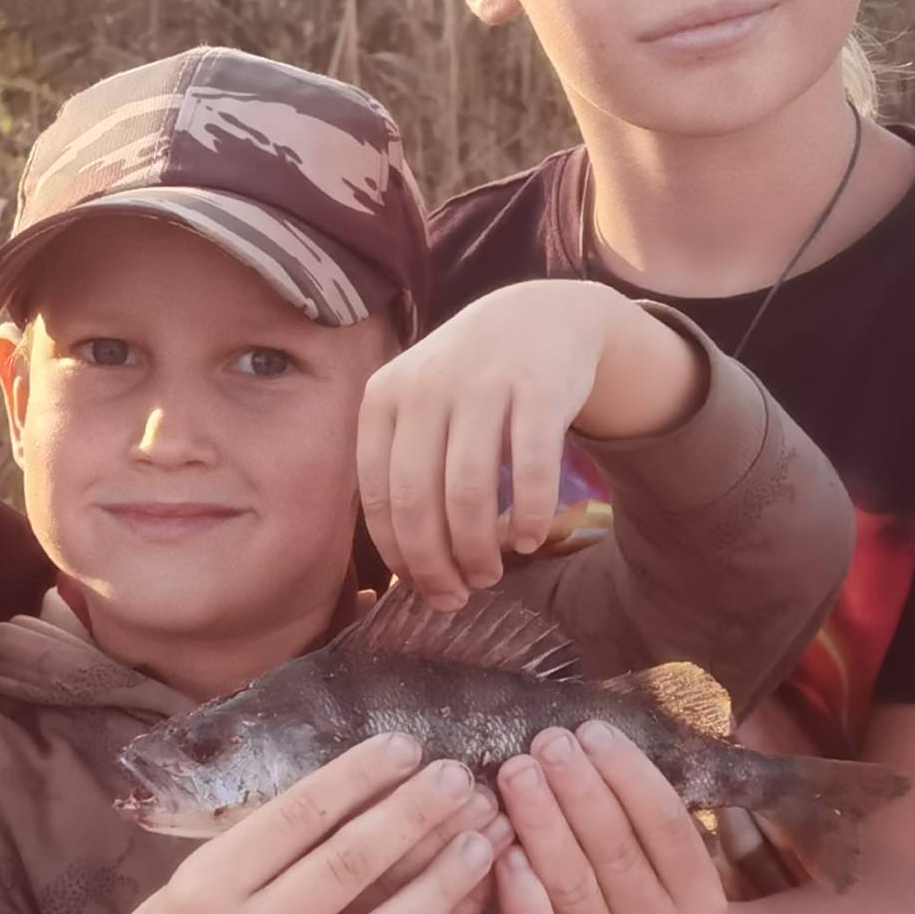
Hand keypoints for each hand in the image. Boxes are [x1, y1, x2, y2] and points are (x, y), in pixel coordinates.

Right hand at [83, 736, 501, 913]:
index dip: (359, 776)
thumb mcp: (189, 881)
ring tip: (481, 841)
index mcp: (208, 888)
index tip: (405, 748)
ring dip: (442, 882)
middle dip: (415, 816)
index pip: (298, 817)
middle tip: (460, 781)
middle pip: (350, 865)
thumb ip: (261, 846)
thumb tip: (353, 790)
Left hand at [356, 281, 698, 606]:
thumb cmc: (466, 384)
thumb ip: (400, 470)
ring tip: (491, 575)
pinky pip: (530, 470)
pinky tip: (531, 538)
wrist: (537, 317)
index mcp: (382, 399)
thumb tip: (406, 569)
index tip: (422, 590)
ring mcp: (481, 384)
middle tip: (458, 596)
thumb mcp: (415, 408)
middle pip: (417, 502)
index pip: (377, 497)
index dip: (399, 555)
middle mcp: (425, 388)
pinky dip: (530, 515)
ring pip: (468, 493)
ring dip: (478, 549)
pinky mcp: (538, 389)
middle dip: (436, 564)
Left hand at [489, 723, 726, 913]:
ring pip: (572, 885)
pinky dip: (519, 888)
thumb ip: (633, 815)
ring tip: (518, 773)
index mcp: (700, 899)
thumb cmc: (629, 901)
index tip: (592, 730)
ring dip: (541, 822)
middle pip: (617, 851)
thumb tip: (586, 739)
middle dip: (578, 789)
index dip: (629, 774)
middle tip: (547, 742)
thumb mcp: (655, 866)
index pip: (667, 825)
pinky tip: (502, 848)